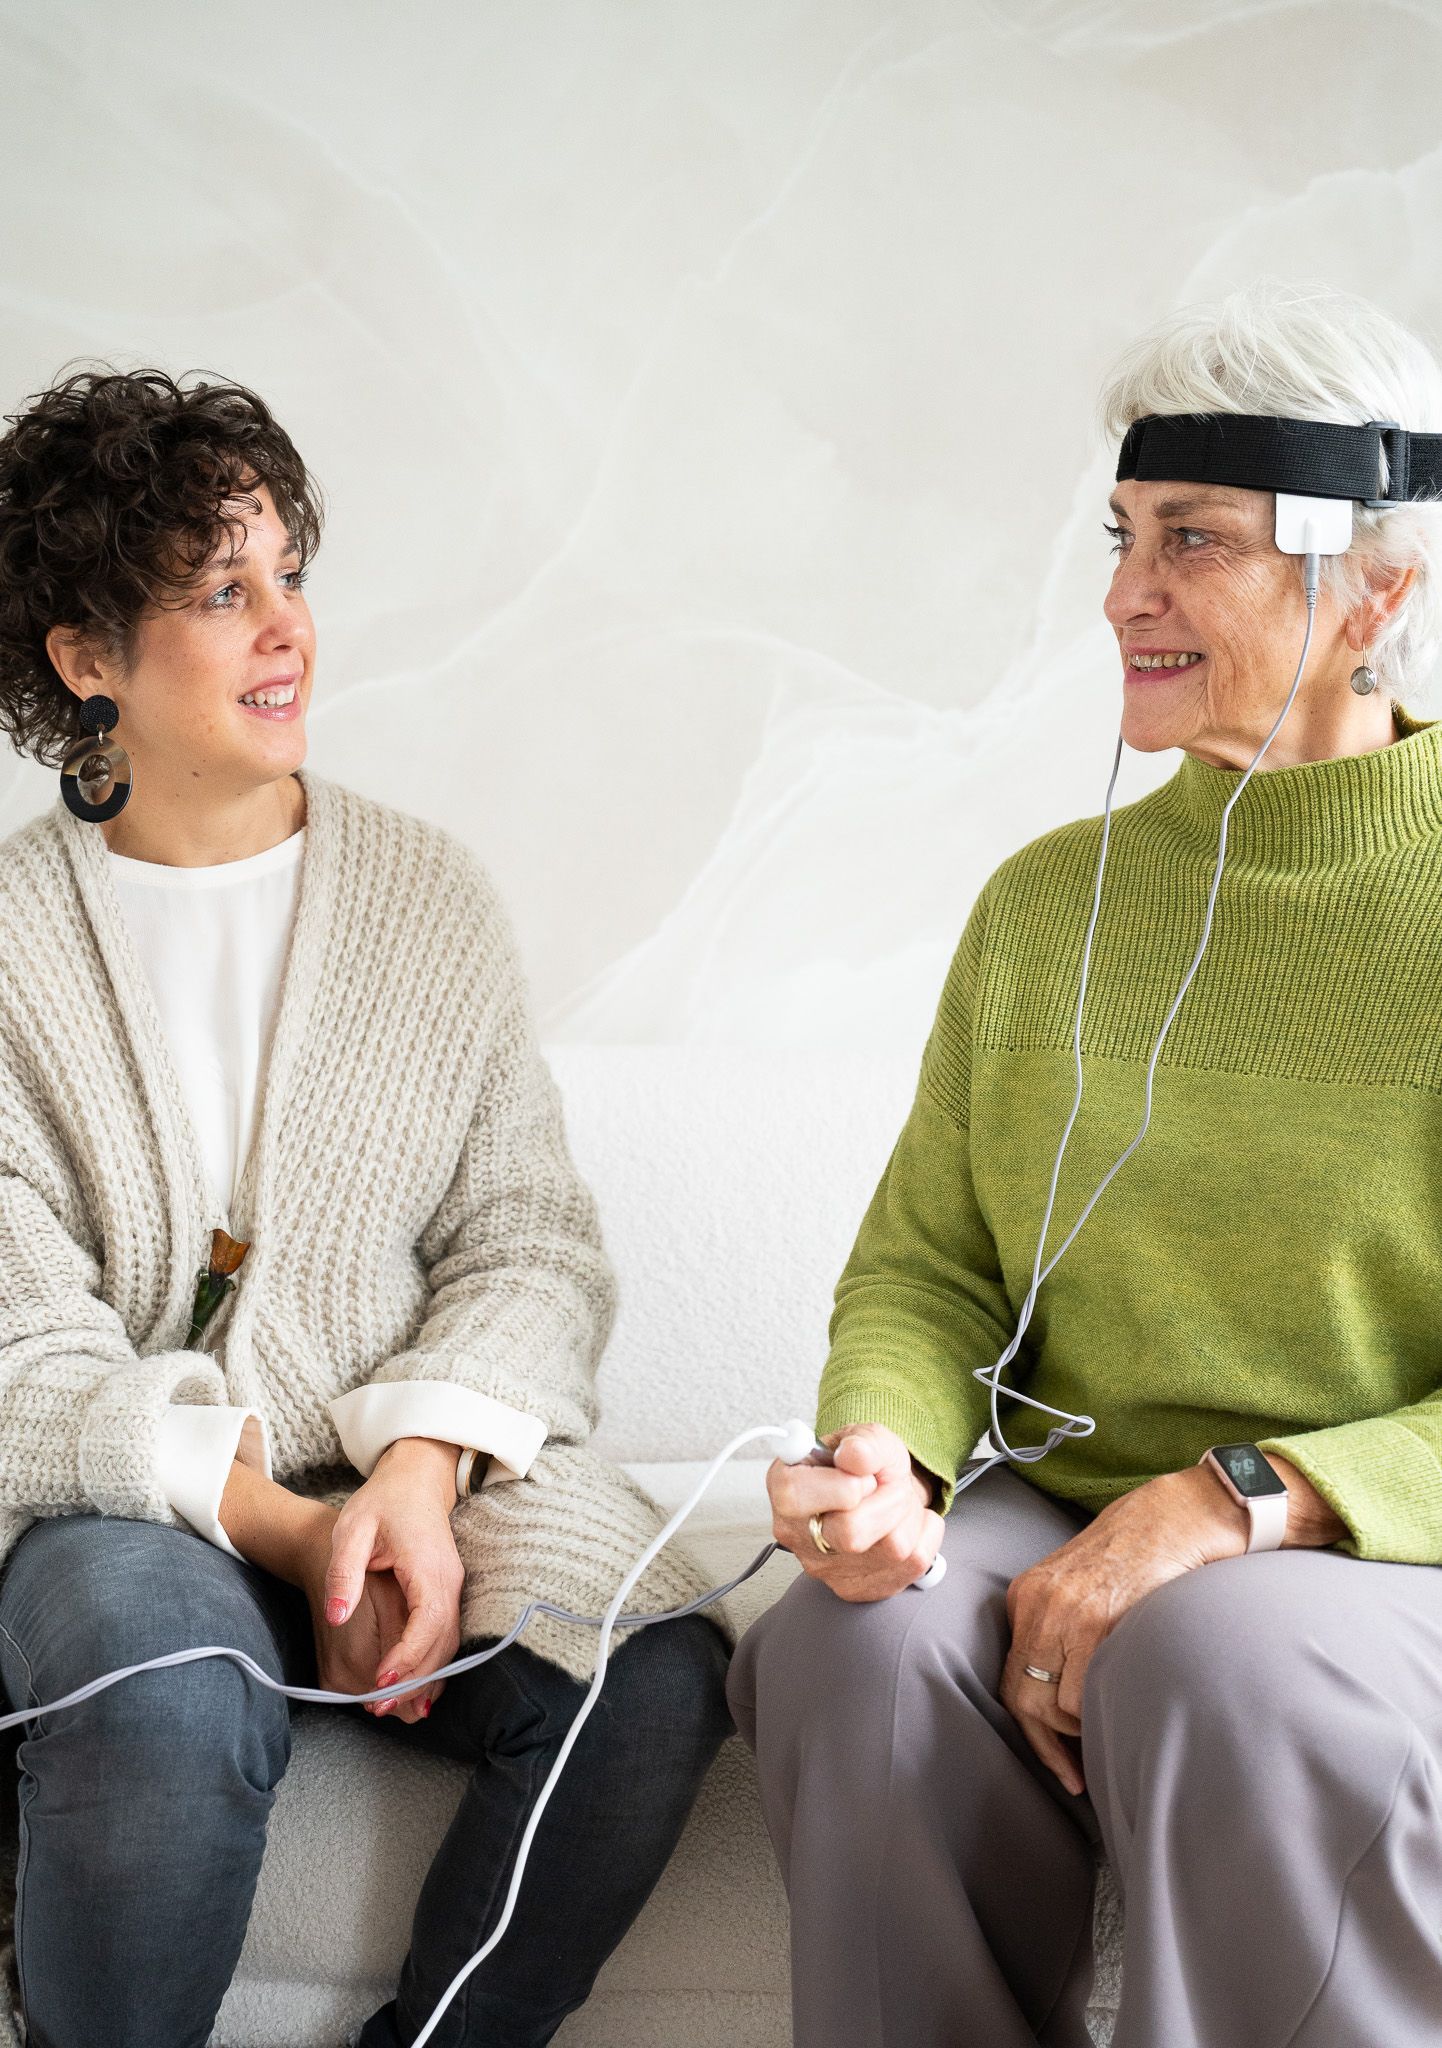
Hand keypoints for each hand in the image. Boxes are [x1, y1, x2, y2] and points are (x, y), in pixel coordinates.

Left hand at [321, 1437, 466, 1719]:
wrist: (415, 1480)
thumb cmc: (383, 1502)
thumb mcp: (353, 1530)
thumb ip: (344, 1572)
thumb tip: (337, 1617)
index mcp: (428, 1566)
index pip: (428, 1620)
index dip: (408, 1656)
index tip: (380, 1680)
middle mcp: (450, 1581)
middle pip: (443, 1643)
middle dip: (414, 1680)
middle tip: (377, 1707)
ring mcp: (453, 1588)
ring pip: (448, 1645)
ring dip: (424, 1678)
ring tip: (389, 1705)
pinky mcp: (447, 1594)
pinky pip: (445, 1637)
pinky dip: (431, 1665)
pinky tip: (411, 1687)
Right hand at [765, 1422, 943, 1601]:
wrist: (884, 1492)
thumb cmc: (866, 1466)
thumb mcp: (867, 1438)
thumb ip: (863, 1442)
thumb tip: (854, 1455)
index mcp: (785, 1488)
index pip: (797, 1496)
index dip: (844, 1483)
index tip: (862, 1476)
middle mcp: (796, 1535)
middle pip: (851, 1533)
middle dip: (889, 1498)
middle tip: (887, 1485)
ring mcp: (825, 1569)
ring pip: (892, 1548)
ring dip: (909, 1514)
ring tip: (896, 1502)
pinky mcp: (858, 1588)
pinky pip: (915, 1562)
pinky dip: (926, 1533)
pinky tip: (907, 1522)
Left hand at [1001, 1466, 1248, 1796]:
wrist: (1180, 1514)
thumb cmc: (1141, 1553)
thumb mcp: (1082, 1586)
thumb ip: (1062, 1630)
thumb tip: (1061, 1698)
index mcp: (1027, 1596)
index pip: (1012, 1679)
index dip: (1031, 1729)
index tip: (1057, 1761)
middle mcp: (1038, 1604)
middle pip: (1024, 1697)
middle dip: (1049, 1744)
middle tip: (1075, 1774)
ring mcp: (1066, 1612)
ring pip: (1058, 1703)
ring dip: (1085, 1725)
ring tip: (1111, 1723)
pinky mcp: (1099, 1619)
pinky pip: (1088, 1689)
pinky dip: (1103, 1709)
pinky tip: (1123, 1707)